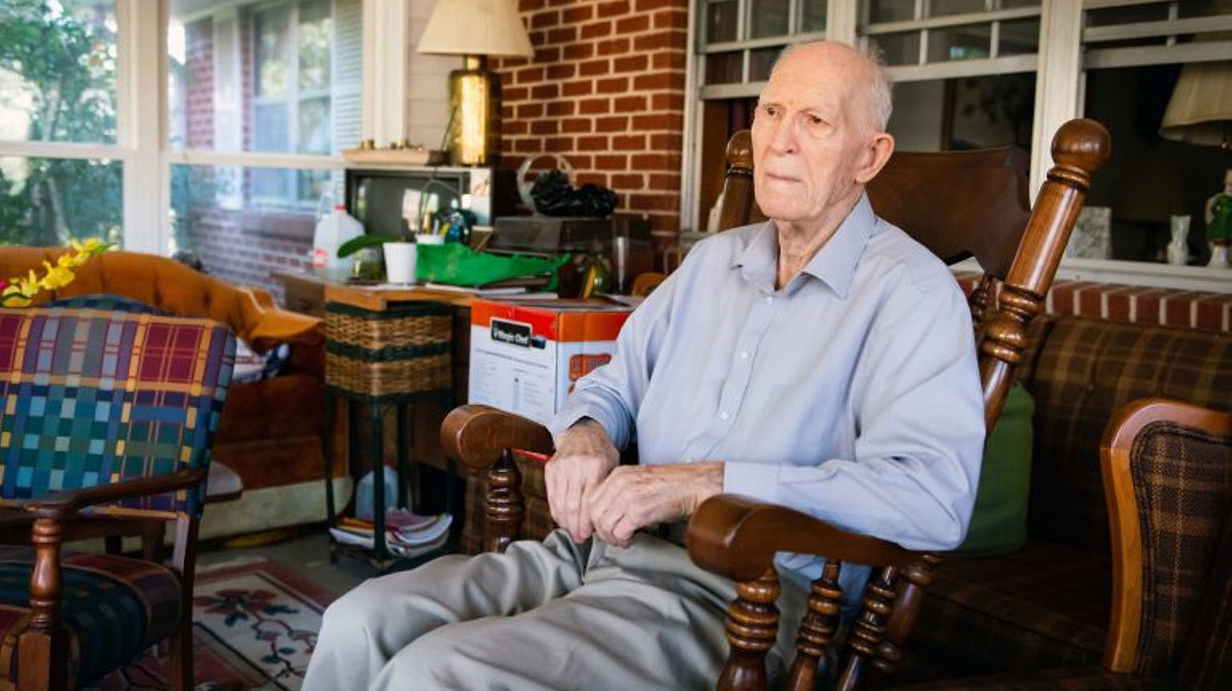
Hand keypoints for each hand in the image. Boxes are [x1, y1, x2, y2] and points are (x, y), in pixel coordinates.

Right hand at [545, 419, 619, 542]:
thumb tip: (603, 519)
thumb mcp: (613, 467)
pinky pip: (551, 495)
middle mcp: (577, 466)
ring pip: (560, 502)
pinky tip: (562, 519)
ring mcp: (561, 467)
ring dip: (564, 521)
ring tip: (570, 531)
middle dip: (575, 526)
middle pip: (572, 505)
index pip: (589, 501)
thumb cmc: (601, 453)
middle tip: (579, 538)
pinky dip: (555, 510)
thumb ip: (607, 490)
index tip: (587, 535)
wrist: (582, 433)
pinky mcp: (551, 469)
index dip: (587, 521)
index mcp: (596, 466)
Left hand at [587, 462, 723, 547]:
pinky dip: (623, 540)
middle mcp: (620, 484)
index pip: (591, 499)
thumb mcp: (638, 481)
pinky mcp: (639, 511)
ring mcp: (629, 497)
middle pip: (594, 513)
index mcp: (618, 475)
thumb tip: (605, 514)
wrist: (692, 486)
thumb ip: (619, 492)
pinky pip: (619, 532)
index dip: (595, 517)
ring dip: (612, 538)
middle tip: (614, 537)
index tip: (604, 526)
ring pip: (604, 525)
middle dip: (602, 530)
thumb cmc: (670, 487)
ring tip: (623, 539)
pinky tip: (631, 539)